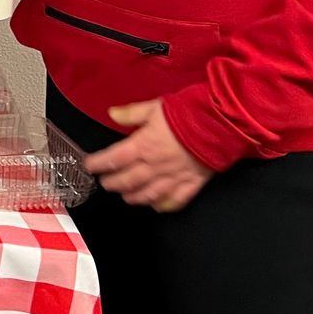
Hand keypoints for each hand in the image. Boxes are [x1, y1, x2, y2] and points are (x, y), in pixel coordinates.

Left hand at [86, 99, 211, 212]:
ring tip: (126, 197)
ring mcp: (174, 178)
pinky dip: (163, 206)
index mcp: (143, 146)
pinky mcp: (193, 183)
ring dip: (134, 197)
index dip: (99, 164)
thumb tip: (111, 113)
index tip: (89, 166)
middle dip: (113, 183)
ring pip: (148, 194)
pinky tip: (156, 206)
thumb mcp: (155, 107)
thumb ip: (132, 113)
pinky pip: (176, 201)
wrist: (222, 124)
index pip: (113, 159)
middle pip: (128, 180)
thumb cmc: (188, 112)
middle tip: (105, 183)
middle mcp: (155, 166)